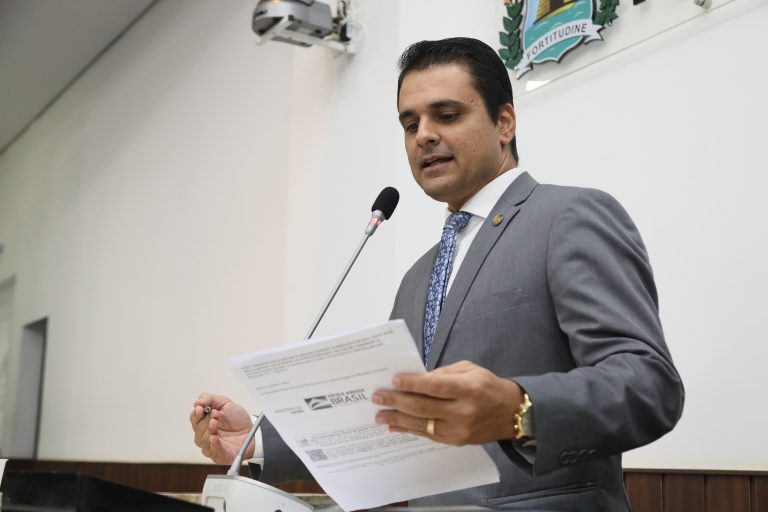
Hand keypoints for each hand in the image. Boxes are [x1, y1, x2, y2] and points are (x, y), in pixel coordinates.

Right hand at [190, 393, 253, 463]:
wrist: (252, 430)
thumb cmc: (237, 419)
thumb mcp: (225, 403)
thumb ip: (210, 399)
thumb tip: (197, 402)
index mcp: (204, 422)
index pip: (194, 418)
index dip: (196, 413)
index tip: (201, 408)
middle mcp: (204, 435)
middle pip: (197, 429)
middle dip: (204, 421)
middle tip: (215, 414)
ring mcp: (211, 446)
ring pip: (203, 440)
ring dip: (208, 430)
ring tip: (215, 423)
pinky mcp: (219, 455)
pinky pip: (213, 451)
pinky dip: (213, 444)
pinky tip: (214, 438)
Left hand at [372, 360, 523, 444]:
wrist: (511, 413)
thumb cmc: (488, 385)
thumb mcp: (469, 369)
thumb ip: (443, 374)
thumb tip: (417, 381)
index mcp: (468, 389)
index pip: (435, 387)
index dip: (412, 384)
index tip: (393, 380)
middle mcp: (463, 411)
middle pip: (423, 407)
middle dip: (397, 402)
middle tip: (377, 397)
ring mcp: (459, 429)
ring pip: (422, 425)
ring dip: (398, 420)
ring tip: (380, 415)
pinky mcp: (457, 442)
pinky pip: (429, 436)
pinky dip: (410, 430)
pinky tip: (396, 426)